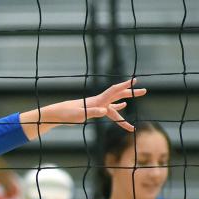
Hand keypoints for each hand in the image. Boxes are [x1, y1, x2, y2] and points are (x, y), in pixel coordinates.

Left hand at [21, 79, 146, 138]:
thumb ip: (92, 112)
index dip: (124, 86)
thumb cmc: (66, 114)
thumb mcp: (79, 115)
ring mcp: (96, 105)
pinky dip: (117, 109)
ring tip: (138, 97)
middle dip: (131, 93)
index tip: (134, 81)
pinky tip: (123, 107)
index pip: (113, 91)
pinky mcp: (93, 110)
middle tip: (144, 91)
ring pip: (115, 104)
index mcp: (97, 101)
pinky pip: (109, 110)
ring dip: (126, 102)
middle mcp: (98, 101)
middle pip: (118, 95)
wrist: (56, 114)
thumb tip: (105, 111)